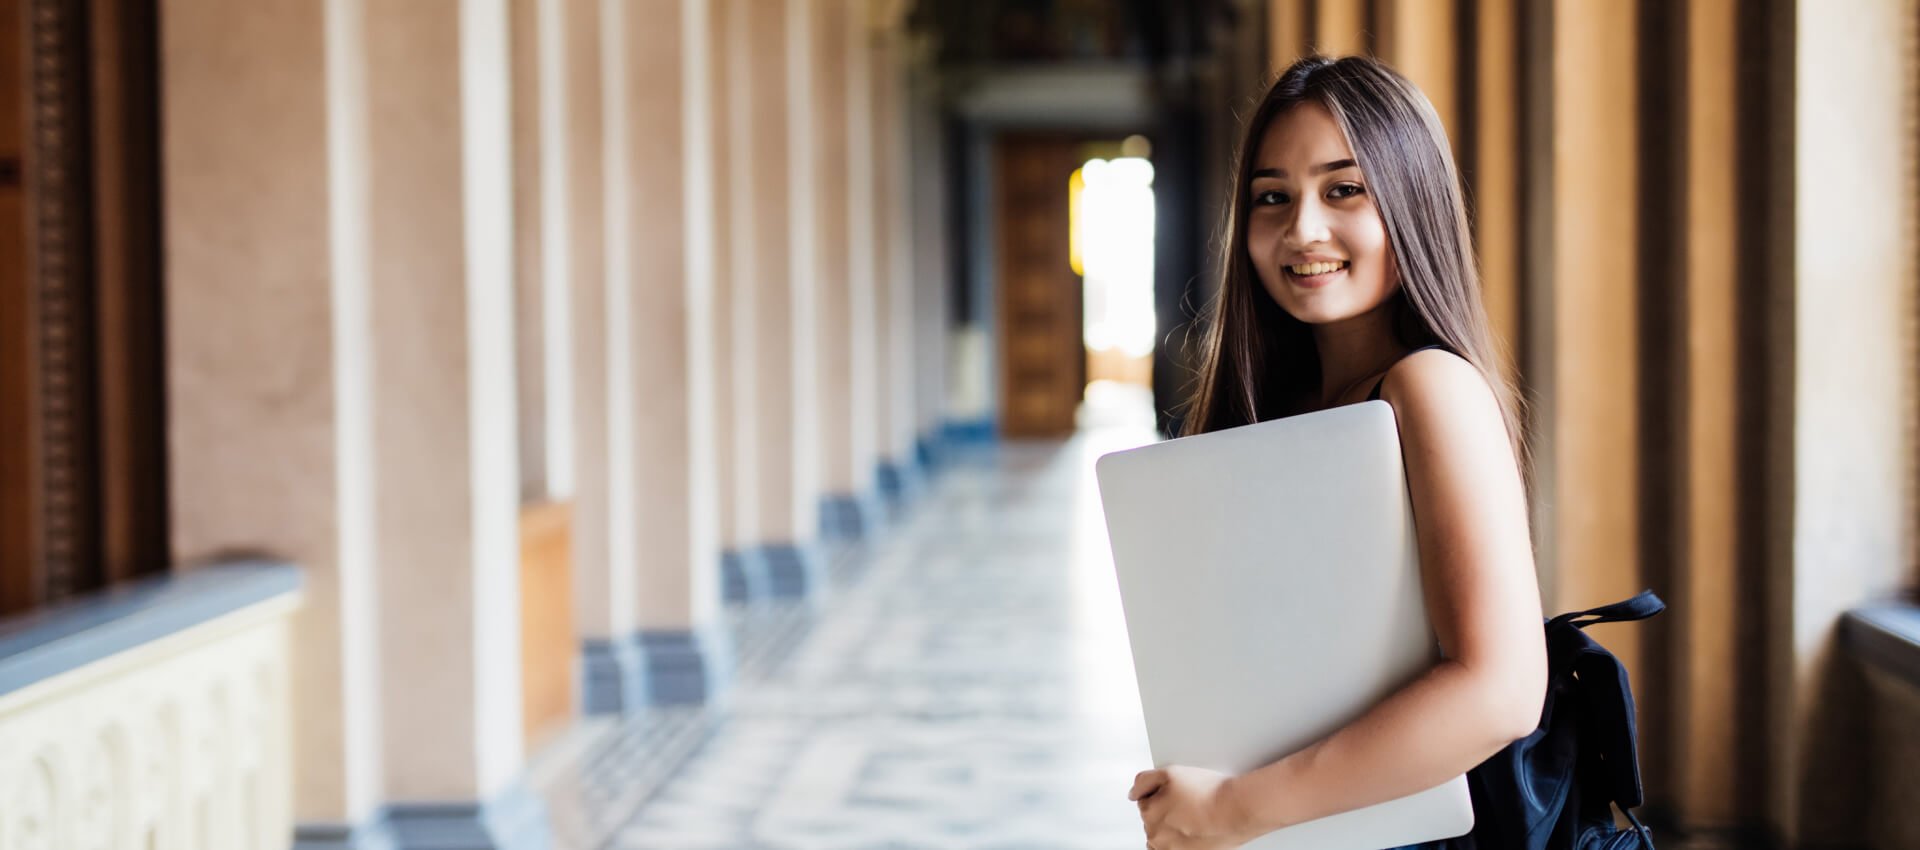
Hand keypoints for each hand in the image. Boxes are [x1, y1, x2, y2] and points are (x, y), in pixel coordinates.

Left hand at [1128, 765, 1255, 849]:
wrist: (1237, 810)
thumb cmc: (1209, 793)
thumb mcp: (1170, 773)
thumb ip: (1144, 781)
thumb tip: (1132, 793)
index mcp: (1148, 814)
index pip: (1145, 802)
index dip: (1161, 793)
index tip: (1177, 793)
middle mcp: (1156, 836)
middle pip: (1155, 820)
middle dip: (1167, 811)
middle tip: (1189, 803)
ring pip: (1166, 837)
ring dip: (1174, 828)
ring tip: (1194, 818)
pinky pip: (1176, 849)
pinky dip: (1181, 842)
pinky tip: (1195, 831)